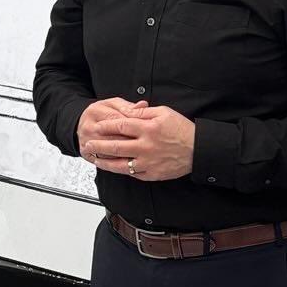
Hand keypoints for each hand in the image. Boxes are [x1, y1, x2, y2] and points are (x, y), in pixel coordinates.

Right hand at [76, 98, 145, 157]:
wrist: (82, 124)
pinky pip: (104, 159)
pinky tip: (130, 159)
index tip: (147, 129)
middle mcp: (89, 127)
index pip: (117, 119)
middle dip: (131, 141)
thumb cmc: (101, 113)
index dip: (134, 125)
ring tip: (140, 152)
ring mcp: (86, 141)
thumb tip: (143, 105)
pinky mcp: (86, 153)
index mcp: (95, 111)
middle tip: (146, 144)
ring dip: (126, 153)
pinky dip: (117, 161)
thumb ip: (128, 106)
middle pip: (113, 136)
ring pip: (109, 150)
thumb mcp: (113, 104)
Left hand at [81, 106, 195, 182]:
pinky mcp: (152, 174)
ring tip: (95, 159)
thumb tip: (127, 112)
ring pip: (120, 164)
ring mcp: (148, 162)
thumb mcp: (164, 112)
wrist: (198, 150)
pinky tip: (114, 167)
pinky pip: (132, 173)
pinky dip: (121, 170)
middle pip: (115, 146)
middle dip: (99, 145)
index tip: (97, 126)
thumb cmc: (182, 129)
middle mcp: (145, 146)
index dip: (106, 126)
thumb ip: (143, 113)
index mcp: (148, 128)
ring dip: (105, 162)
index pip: (120, 126)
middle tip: (88, 144)